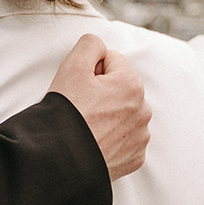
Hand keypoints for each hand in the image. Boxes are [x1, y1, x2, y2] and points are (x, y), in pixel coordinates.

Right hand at [47, 34, 151, 180]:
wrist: (60, 160)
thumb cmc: (66, 113)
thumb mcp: (72, 66)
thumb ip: (90, 44)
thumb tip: (99, 46)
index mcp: (132, 85)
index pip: (110, 62)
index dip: (90, 71)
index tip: (79, 88)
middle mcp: (143, 110)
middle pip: (118, 88)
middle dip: (101, 93)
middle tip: (81, 107)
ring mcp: (140, 137)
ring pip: (122, 114)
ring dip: (107, 115)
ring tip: (86, 126)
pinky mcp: (135, 158)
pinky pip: (124, 139)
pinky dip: (111, 138)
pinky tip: (94, 141)